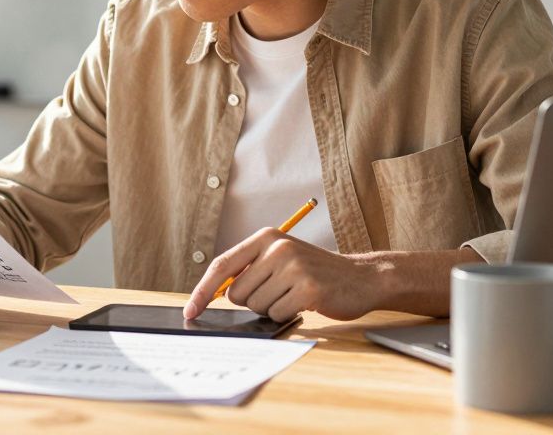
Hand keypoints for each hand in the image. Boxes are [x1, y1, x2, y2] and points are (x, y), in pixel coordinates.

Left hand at [183, 229, 379, 322]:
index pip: (222, 265)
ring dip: (272, 308)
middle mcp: (278, 248)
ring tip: (294, 294)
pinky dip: (287, 315)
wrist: (360, 277)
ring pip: (256, 306)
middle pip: (237, 293)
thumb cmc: (314, 271)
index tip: (191, 310)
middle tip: (278, 291)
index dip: (202, 291)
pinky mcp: (308, 289)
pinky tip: (305, 302)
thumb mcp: (280, 258)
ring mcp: (294, 267)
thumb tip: (212, 293)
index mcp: (266, 237)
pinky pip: (278, 315)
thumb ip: (248, 269)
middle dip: (252, 301)